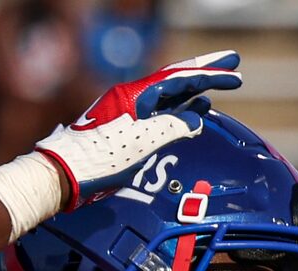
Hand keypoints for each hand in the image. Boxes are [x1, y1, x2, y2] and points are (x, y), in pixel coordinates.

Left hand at [37, 49, 242, 206]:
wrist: (65, 174)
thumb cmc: (98, 158)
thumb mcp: (141, 142)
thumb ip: (173, 128)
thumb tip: (196, 119)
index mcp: (136, 95)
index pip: (179, 77)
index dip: (208, 73)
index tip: (232, 68)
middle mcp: (133, 99)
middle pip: (175, 81)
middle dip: (205, 75)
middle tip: (231, 69)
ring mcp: (128, 113)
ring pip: (168, 97)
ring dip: (194, 93)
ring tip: (215, 91)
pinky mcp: (126, 130)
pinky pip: (160, 114)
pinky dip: (179, 112)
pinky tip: (189, 116)